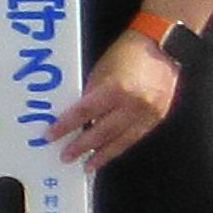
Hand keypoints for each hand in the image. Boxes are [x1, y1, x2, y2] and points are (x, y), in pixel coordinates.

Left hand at [50, 34, 180, 168]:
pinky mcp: (158, 118)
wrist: (161, 46)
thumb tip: (76, 116)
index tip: (51, 135)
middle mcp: (133, 105)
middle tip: (66, 156)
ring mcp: (148, 114)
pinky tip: (108, 153)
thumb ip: (90, 94)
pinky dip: (120, 146)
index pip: (84, 112)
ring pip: (122, 141)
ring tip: (88, 165)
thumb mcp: (101, 70)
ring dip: (103, 155)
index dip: (66, 126)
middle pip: (102, 132)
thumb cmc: (125, 53)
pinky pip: (136, 137)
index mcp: (116, 89)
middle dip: (82, 146)